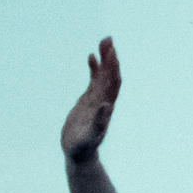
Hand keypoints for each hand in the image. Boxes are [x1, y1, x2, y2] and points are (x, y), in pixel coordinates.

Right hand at [61, 38, 121, 162]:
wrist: (79, 154)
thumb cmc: (83, 148)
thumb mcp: (90, 137)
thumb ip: (99, 123)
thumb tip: (107, 106)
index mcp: (106, 106)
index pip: (113, 82)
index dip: (113, 67)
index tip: (112, 52)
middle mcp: (104, 100)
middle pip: (110, 74)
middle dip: (110, 57)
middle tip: (108, 38)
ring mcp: (96, 99)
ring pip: (103, 75)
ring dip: (104, 59)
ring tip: (103, 41)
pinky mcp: (88, 100)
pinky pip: (93, 80)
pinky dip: (94, 68)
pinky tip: (91, 56)